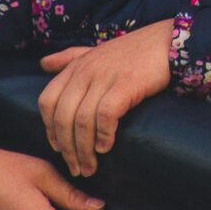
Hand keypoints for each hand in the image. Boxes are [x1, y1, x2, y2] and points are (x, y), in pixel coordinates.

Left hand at [38, 20, 175, 176]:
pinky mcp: (125, 84)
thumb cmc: (132, 50)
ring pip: (82, 120)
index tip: (58, 148)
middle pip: (63, 116)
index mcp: (75, 66)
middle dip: (67, 148)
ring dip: (84, 150)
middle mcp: (85, 71)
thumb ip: (69, 58)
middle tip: (76, 168)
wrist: (167, 42)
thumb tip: (43, 64)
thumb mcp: (95, 51)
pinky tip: (106, 148)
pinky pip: (105, 115)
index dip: (49, 128)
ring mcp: (104, 78)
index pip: (47, 101)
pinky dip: (103, 135)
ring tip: (90, 167)